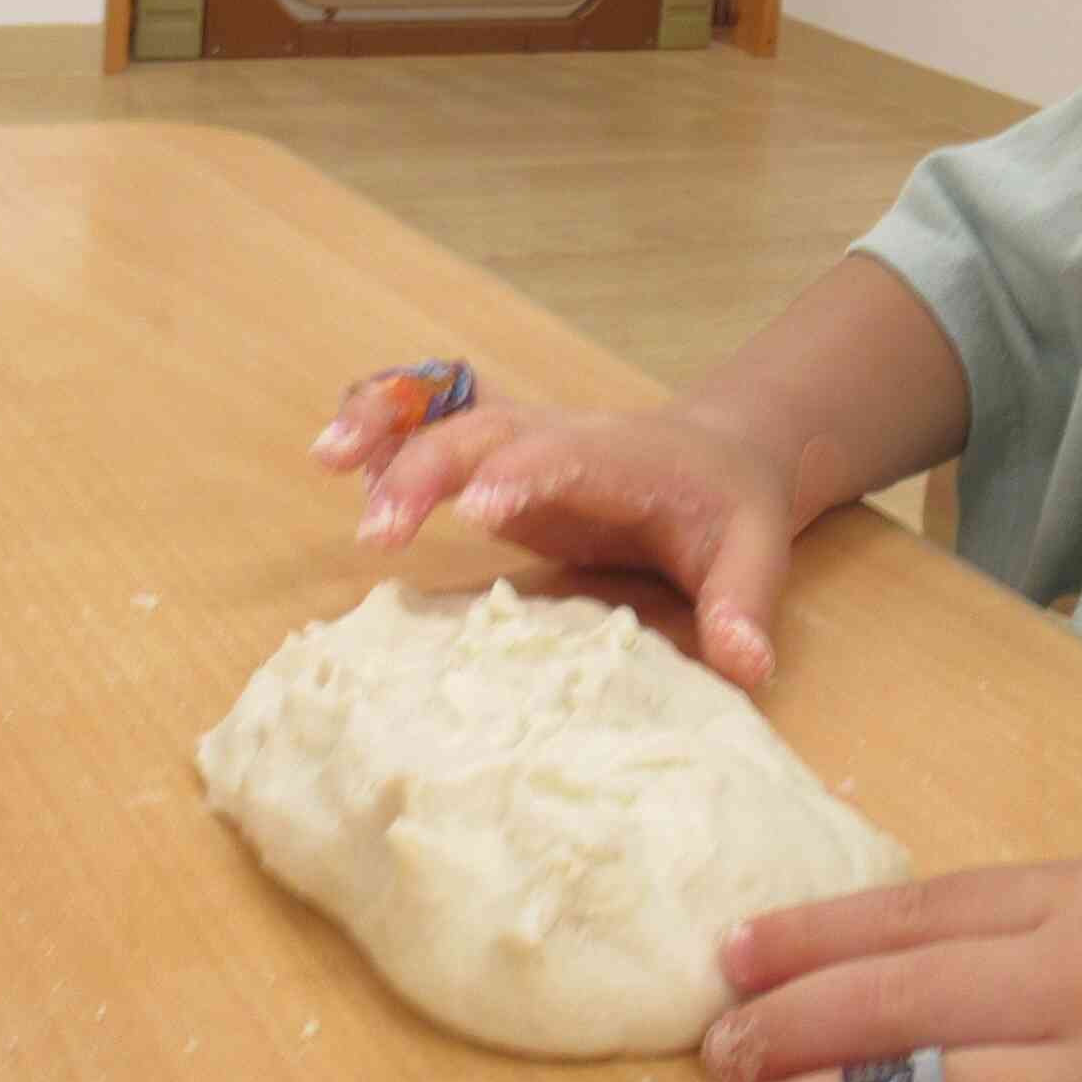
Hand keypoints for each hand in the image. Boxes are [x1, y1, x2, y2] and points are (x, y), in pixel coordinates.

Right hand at [309, 373, 812, 689]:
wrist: (722, 455)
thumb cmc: (732, 510)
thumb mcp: (756, 556)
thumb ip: (744, 607)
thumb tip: (747, 666)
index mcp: (625, 457)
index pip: (566, 453)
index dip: (523, 474)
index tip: (479, 508)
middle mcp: (564, 436)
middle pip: (485, 431)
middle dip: (427, 468)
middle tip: (377, 533)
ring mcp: (525, 440)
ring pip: (447, 416)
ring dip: (386, 426)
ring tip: (325, 460)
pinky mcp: (499, 457)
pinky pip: (433, 426)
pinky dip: (385, 430)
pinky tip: (340, 460)